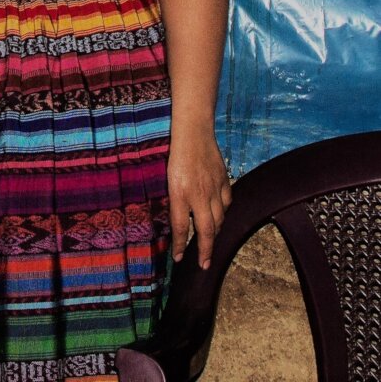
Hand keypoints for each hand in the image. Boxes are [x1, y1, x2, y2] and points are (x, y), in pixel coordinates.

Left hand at [167, 128, 231, 269]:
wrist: (194, 132)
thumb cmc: (176, 153)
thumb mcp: (169, 178)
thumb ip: (176, 199)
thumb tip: (179, 220)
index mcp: (180, 193)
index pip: (181, 227)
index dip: (180, 245)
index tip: (178, 258)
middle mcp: (199, 195)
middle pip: (206, 230)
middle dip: (205, 250)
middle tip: (203, 263)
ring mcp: (214, 189)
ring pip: (219, 219)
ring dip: (214, 233)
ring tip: (210, 241)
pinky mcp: (224, 181)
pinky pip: (227, 203)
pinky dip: (224, 212)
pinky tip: (220, 214)